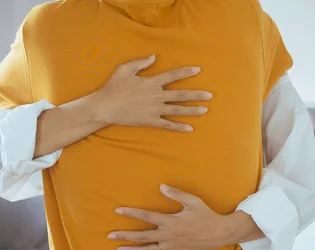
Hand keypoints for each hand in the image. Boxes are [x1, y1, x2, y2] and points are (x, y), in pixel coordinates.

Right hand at [93, 55, 212, 131]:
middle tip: (210, 95)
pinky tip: (189, 128)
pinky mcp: (150, 121)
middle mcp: (156, 95)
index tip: (198, 69)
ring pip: (177, 110)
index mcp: (151, 82)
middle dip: (197, 95)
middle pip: (181, 95)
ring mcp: (154, 109)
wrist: (104, 107)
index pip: (173, 75)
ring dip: (192, 110)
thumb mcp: (124, 69)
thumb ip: (140, 62)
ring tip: (205, 110)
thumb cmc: (113, 87)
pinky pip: (167, 125)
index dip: (186, 72)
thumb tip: (154, 57)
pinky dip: (179, 127)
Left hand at [108, 184, 239, 249]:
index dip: (131, 213)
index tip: (117, 211)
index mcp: (170, 221)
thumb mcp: (193, 201)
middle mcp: (168, 235)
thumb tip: (161, 187)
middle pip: (142, 235)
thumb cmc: (206, 215)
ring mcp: (171, 247)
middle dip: (125, 235)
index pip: (146, 216)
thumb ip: (176, 194)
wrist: (220, 233)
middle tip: (110, 236)